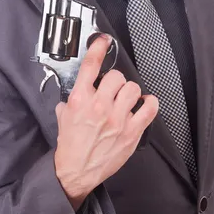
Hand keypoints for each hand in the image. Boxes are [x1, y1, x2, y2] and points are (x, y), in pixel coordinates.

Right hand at [54, 34, 158, 206]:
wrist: (76, 172)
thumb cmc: (71, 146)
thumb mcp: (63, 116)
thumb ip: (71, 98)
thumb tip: (79, 88)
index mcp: (81, 99)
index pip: (91, 65)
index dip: (99, 48)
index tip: (104, 41)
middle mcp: (100, 106)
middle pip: (116, 76)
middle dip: (114, 80)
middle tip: (112, 89)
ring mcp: (118, 119)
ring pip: (133, 88)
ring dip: (129, 92)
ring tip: (125, 99)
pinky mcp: (132, 132)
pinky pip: (149, 108)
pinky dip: (149, 103)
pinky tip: (143, 104)